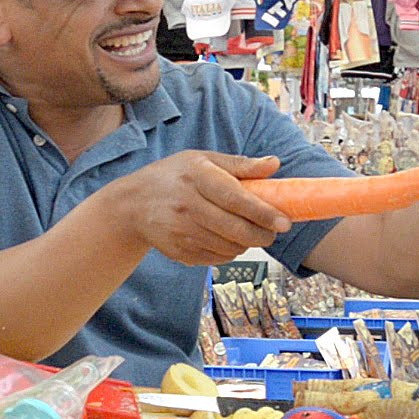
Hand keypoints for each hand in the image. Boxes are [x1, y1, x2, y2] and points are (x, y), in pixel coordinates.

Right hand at [111, 151, 292, 266]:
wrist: (134, 204)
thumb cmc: (176, 176)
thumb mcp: (204, 160)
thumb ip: (241, 165)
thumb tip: (275, 164)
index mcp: (197, 177)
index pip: (236, 199)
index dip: (263, 213)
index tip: (284, 222)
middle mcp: (187, 206)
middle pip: (235, 230)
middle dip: (262, 235)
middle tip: (273, 232)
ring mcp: (181, 232)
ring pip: (229, 247)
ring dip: (246, 243)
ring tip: (247, 231)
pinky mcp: (179, 252)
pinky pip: (217, 258)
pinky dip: (229, 251)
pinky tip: (225, 238)